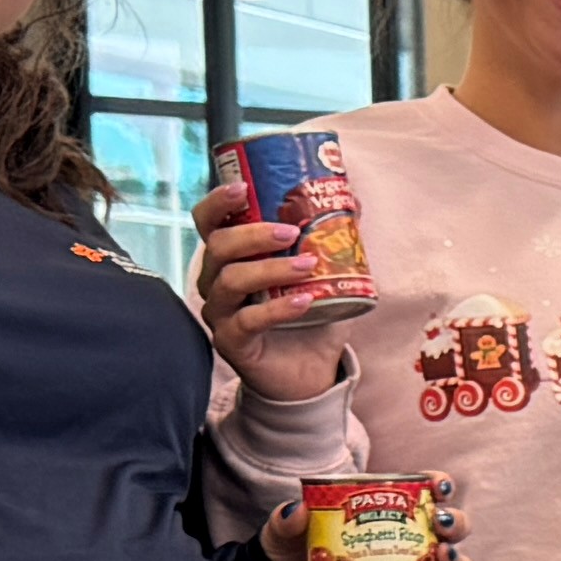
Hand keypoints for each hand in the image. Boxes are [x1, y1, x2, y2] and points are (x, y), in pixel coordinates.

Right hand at [189, 155, 355, 403]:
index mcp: (230, 257)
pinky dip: (277, 309)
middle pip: (217, 248)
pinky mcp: (232, 343)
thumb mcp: (326, 273)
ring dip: (269, 269)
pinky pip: (246, 321)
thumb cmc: (311, 316)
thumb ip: (332, 239)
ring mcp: (221, 313)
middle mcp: (216, 282)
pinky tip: (304, 301)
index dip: (218, 203)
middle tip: (290, 232)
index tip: (243, 188)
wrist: (310, 371)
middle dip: (253, 235)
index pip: (208, 223)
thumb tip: (353, 200)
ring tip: (308, 265)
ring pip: (229, 281)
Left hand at [259, 488, 471, 560]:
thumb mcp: (283, 536)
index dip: (439, 486)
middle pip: (450, 529)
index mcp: (386, 516)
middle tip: (440, 523)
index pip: (423, 494)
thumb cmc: (294, 559)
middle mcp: (409, 545)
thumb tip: (297, 511)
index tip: (438, 486)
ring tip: (444, 558)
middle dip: (456, 522)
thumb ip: (286, 522)